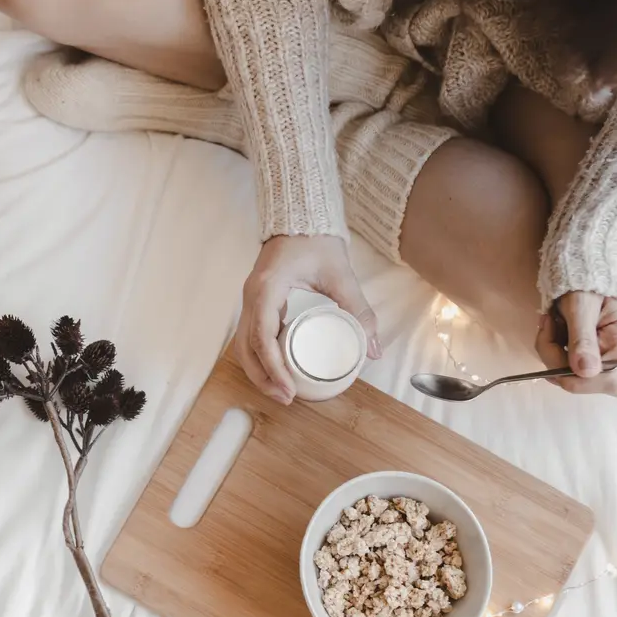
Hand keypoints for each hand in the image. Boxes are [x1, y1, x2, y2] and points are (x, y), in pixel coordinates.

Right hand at [235, 235, 381, 404]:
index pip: (262, 337)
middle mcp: (251, 296)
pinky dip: (259, 357)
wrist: (300, 218)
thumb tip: (373, 349)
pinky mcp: (255, 302)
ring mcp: (250, 300)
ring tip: (281, 391)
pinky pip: (250, 336)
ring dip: (258, 371)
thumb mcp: (341, 276)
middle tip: (286, 398)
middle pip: (245, 348)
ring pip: (243, 345)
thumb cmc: (316, 241)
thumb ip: (358, 311)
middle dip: (262, 378)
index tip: (288, 388)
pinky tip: (276, 370)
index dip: (273, 368)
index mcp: (267, 289)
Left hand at [534, 291, 616, 394]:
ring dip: (549, 349)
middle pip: (584, 379)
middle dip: (554, 356)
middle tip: (547, 323)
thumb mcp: (582, 304)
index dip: (575, 376)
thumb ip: (583, 337)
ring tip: (550, 320)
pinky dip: (550, 347)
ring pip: (568, 373)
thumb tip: (586, 372)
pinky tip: (552, 326)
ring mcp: (602, 357)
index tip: (552, 345)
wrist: (590, 268)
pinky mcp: (588, 355)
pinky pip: (563, 363)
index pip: (607, 380)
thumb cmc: (589, 281)